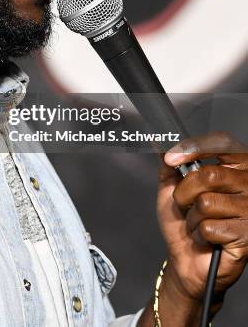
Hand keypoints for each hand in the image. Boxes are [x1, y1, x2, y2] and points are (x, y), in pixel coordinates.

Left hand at [158, 132, 247, 306]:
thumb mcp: (172, 187)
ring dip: (192, 217)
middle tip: (185, 204)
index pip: (222, 142)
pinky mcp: (247, 234)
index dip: (195, 147)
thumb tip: (162, 145)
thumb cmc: (183, 222)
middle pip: (209, 175)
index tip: (171, 158)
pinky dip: (200, 234)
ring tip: (198, 223)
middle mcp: (247, 183)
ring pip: (207, 203)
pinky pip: (210, 227)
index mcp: (234, 166)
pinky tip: (207, 238)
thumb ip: (170, 165)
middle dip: (185, 192)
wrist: (187, 258)